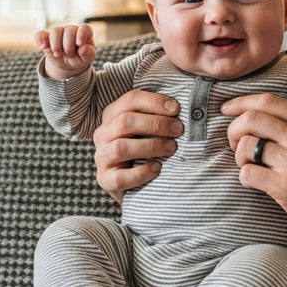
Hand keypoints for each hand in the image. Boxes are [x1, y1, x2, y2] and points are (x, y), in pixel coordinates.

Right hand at [35, 25, 96, 78]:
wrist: (67, 65)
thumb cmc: (79, 58)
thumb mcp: (86, 59)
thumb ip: (88, 54)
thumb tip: (84, 48)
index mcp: (84, 33)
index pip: (84, 28)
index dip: (82, 34)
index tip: (79, 44)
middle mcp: (71, 30)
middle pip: (69, 30)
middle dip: (68, 45)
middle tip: (69, 55)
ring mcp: (58, 32)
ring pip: (55, 31)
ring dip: (56, 44)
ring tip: (57, 55)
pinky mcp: (46, 38)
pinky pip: (41, 35)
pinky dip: (40, 39)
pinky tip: (42, 46)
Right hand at [92, 90, 181, 204]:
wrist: (135, 186)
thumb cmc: (146, 150)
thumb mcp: (147, 130)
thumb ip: (158, 116)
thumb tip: (185, 107)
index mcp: (112, 115)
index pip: (130, 100)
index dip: (154, 102)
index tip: (176, 109)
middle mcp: (102, 134)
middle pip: (125, 122)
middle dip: (156, 124)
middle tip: (178, 130)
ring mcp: (102, 157)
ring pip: (121, 147)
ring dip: (151, 146)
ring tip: (171, 148)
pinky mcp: (105, 180)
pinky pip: (120, 177)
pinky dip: (141, 172)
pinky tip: (157, 168)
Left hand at [223, 82, 286, 243]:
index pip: (268, 101)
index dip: (241, 102)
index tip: (227, 108)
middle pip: (252, 119)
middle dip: (234, 128)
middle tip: (234, 141)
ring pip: (247, 146)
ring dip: (240, 156)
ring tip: (249, 163)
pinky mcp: (285, 187)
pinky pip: (248, 173)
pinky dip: (245, 177)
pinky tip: (255, 181)